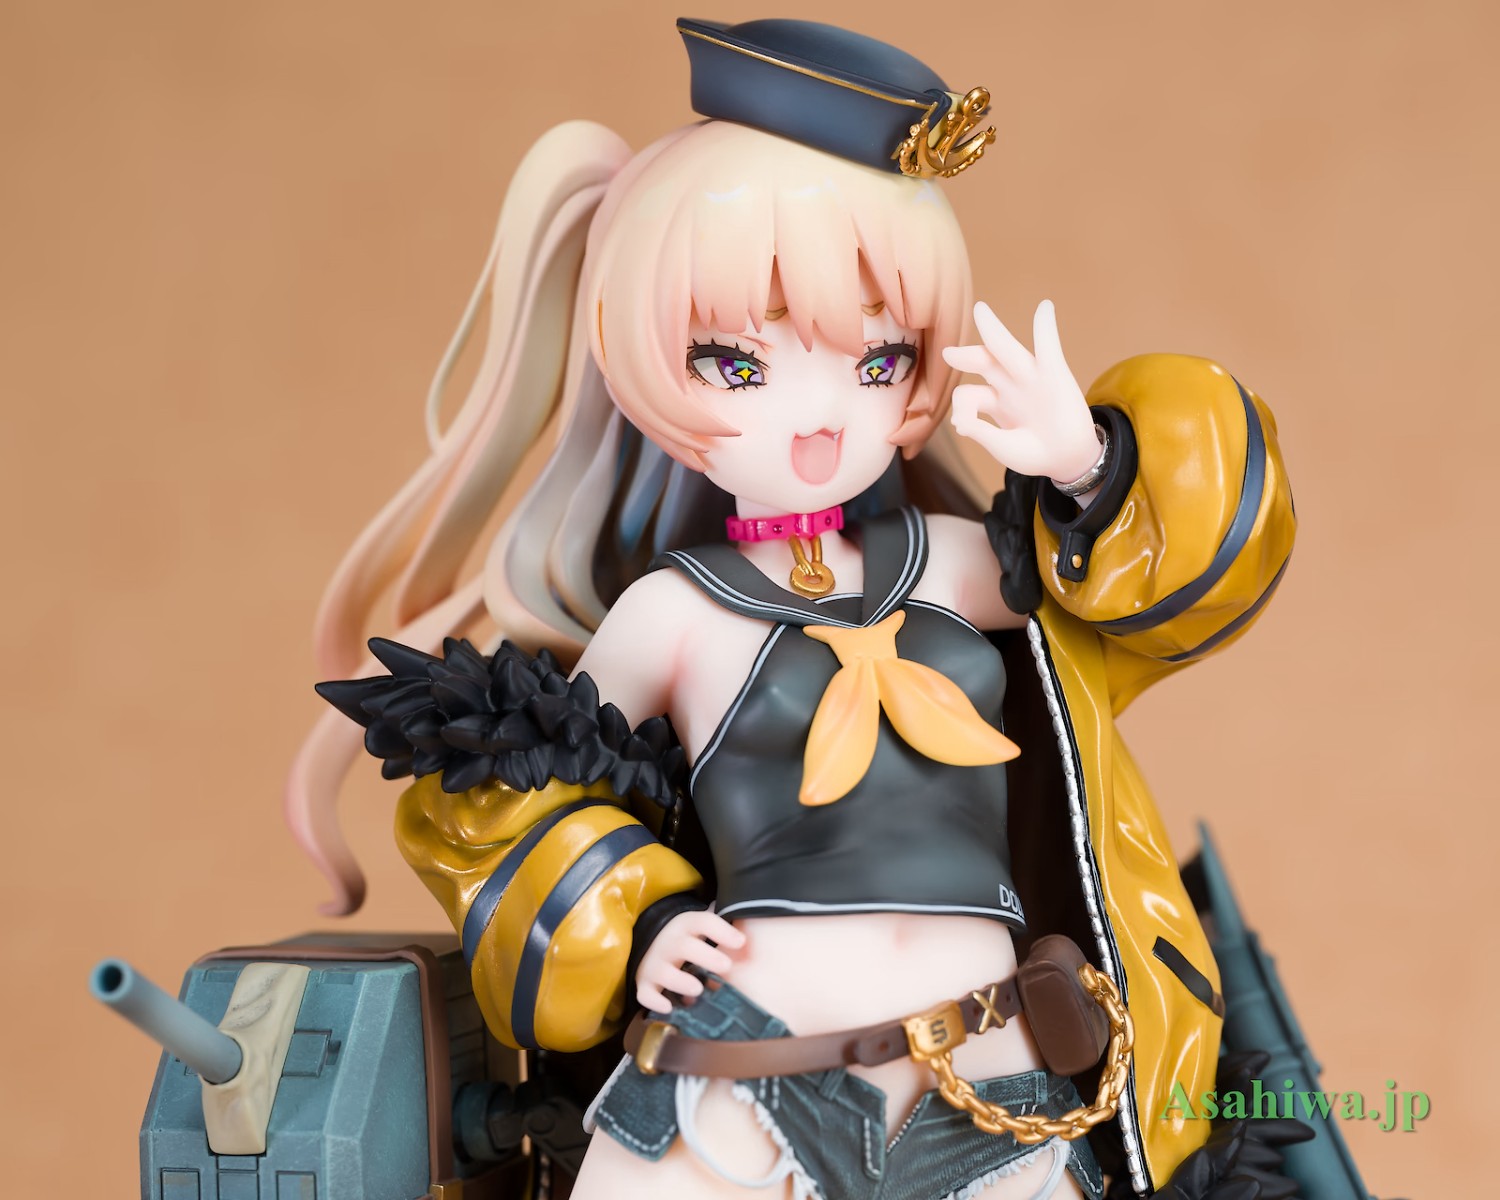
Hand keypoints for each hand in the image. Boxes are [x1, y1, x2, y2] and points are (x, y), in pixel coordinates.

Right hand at [635, 909, 746, 1013]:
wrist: (650, 944)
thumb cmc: (688, 939)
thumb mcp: (702, 929)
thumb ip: (725, 934)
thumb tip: (753, 945)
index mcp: (687, 925)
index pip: (703, 922)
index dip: (722, 931)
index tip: (741, 942)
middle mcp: (669, 943)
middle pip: (685, 947)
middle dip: (706, 956)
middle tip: (726, 966)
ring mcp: (654, 964)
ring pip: (664, 972)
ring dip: (681, 981)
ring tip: (698, 989)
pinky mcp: (643, 983)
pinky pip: (645, 994)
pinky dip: (655, 1001)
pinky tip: (669, 1007)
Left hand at [942, 300, 1099, 485]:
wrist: (1066, 461)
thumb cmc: (1033, 453)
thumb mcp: (1001, 447)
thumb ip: (981, 433)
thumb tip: (960, 423)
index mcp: (993, 402)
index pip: (968, 394)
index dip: (960, 406)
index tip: (962, 425)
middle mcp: (1008, 384)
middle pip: (984, 361)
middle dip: (966, 354)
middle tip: (948, 352)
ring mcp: (1030, 378)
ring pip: (1007, 350)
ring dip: (993, 330)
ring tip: (981, 311)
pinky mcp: (1054, 375)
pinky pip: (1048, 346)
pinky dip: (1046, 327)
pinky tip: (1045, 308)